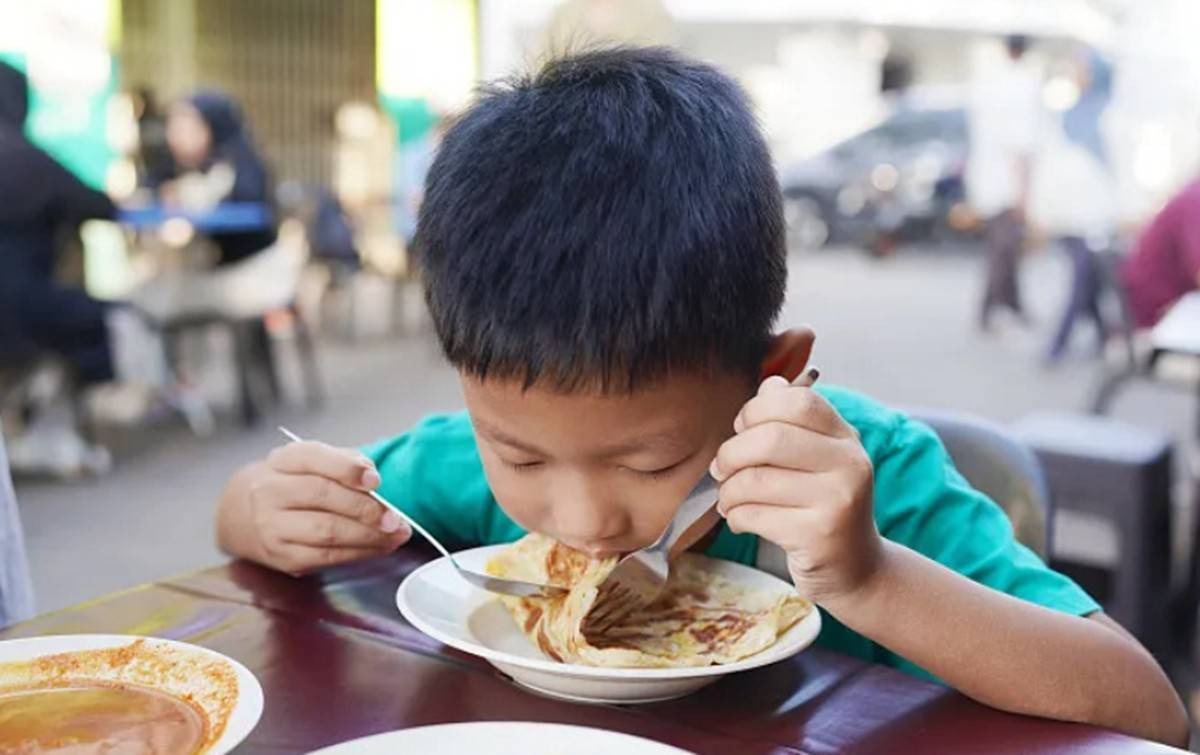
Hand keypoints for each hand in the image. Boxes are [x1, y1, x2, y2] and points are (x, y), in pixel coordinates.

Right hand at [242, 441, 410, 574]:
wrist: (245, 516)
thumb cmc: (294, 484)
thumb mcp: (313, 462)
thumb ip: (344, 462)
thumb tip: (372, 478)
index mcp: (282, 461)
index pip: (313, 458)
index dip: (347, 469)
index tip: (376, 480)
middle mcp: (270, 491)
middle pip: (323, 496)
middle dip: (366, 508)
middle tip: (396, 517)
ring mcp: (273, 526)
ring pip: (328, 532)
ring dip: (370, 535)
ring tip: (396, 535)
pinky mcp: (283, 556)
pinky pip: (327, 557)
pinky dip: (359, 553)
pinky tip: (379, 547)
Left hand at [710, 376, 880, 602]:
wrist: (855, 569)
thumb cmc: (821, 506)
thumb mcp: (816, 459)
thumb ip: (791, 422)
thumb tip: (769, 383)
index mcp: (846, 437)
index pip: (796, 401)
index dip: (756, 410)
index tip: (741, 429)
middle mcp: (849, 464)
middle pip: (771, 438)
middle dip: (731, 453)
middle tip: (720, 469)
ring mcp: (838, 501)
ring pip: (755, 480)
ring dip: (727, 492)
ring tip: (729, 500)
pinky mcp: (819, 536)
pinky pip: (754, 515)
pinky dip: (736, 517)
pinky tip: (742, 521)